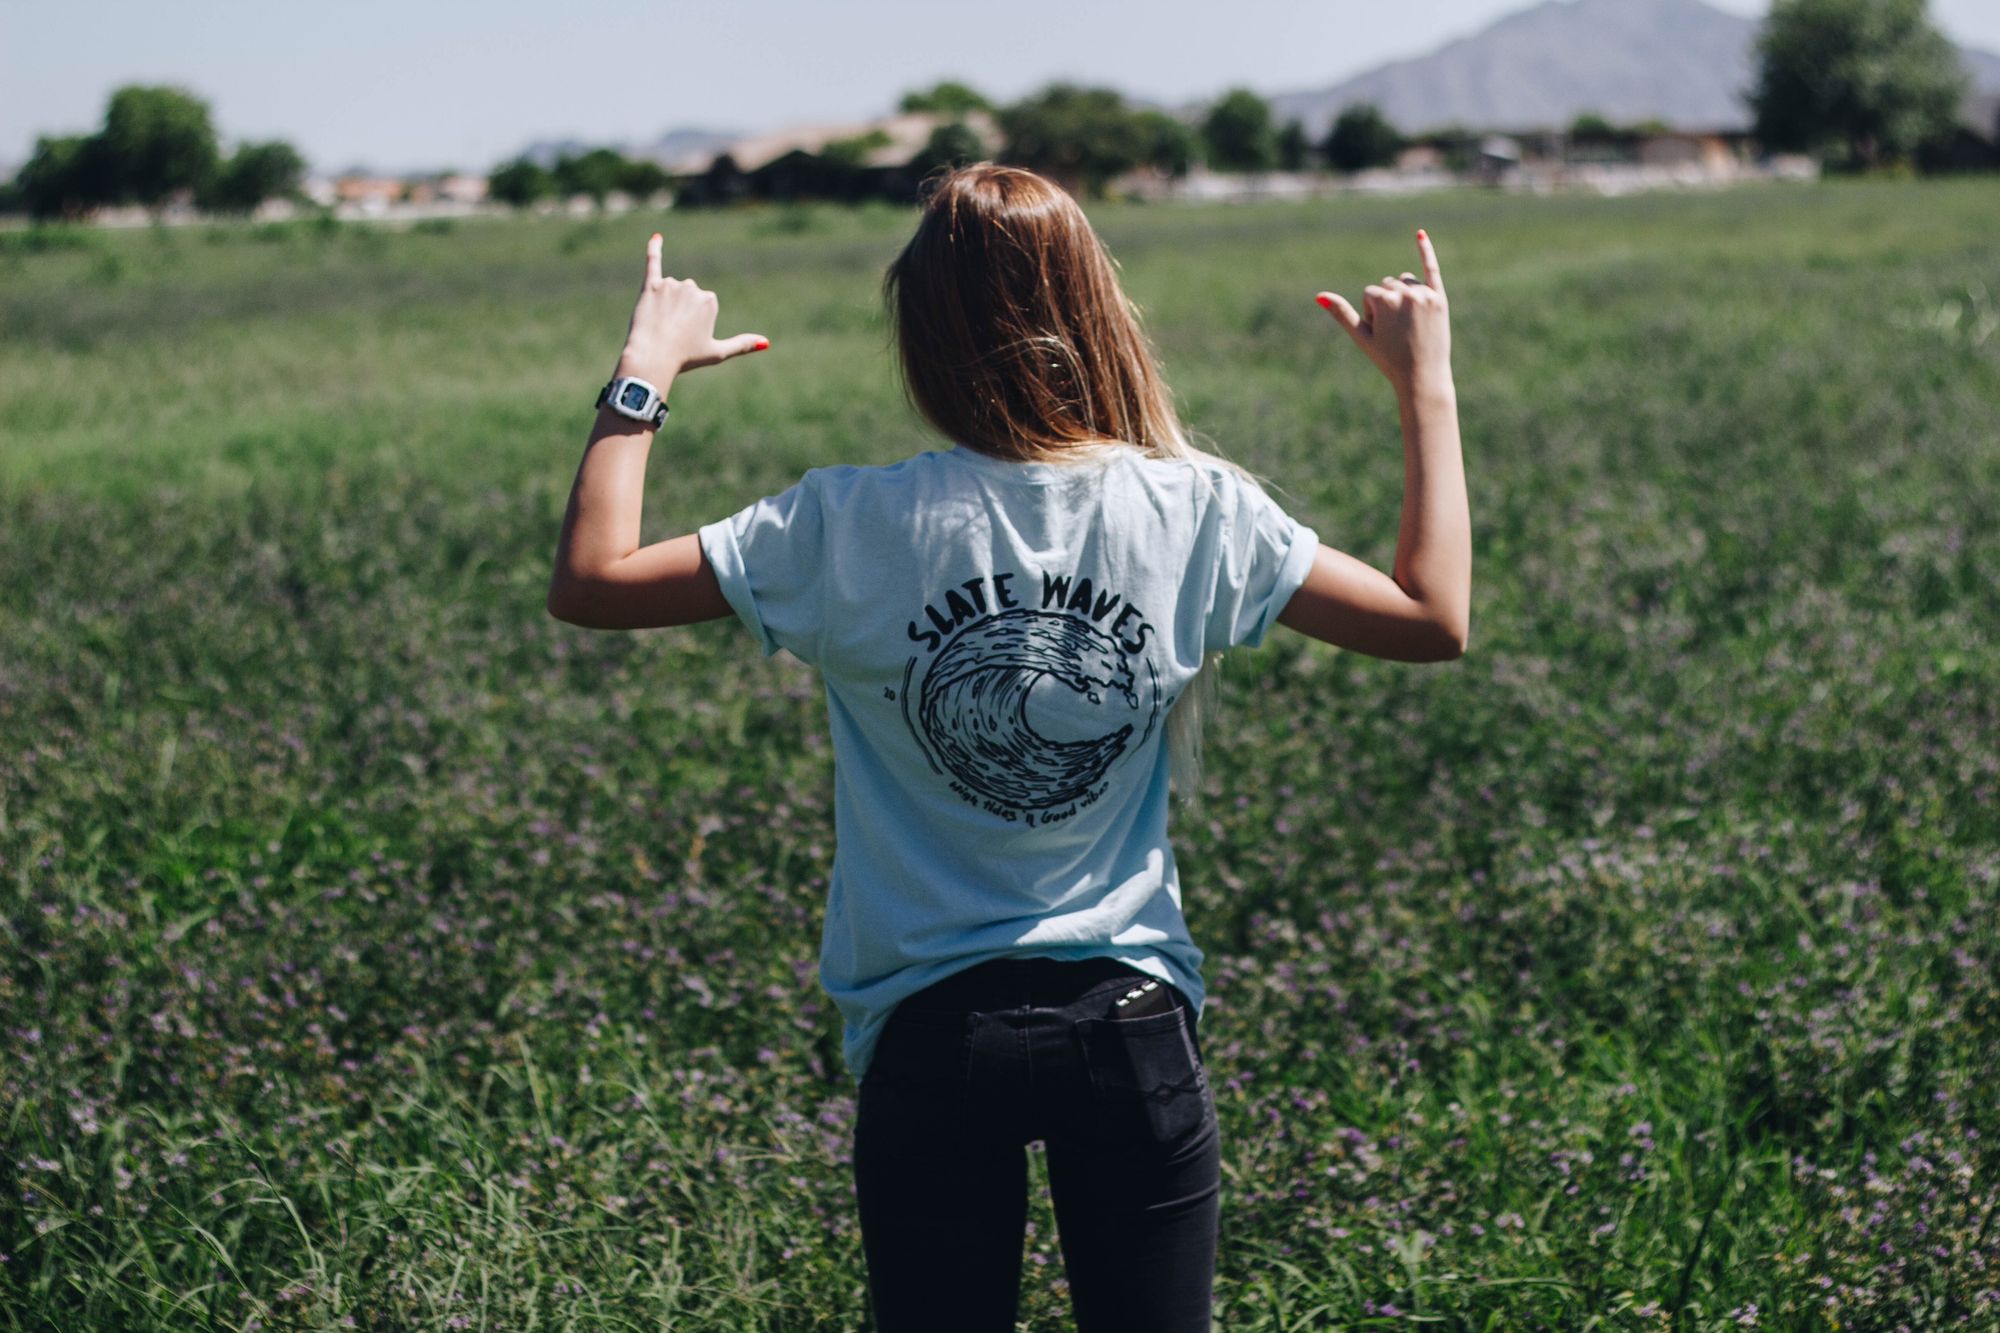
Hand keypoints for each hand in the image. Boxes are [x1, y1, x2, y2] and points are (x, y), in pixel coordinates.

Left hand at [614, 232, 769, 388]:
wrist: (653, 357)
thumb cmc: (686, 357)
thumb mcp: (717, 353)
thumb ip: (742, 345)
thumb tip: (767, 343)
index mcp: (710, 300)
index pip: (702, 307)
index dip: (694, 324)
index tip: (687, 337)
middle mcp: (693, 287)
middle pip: (687, 297)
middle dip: (680, 313)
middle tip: (672, 333)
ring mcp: (671, 285)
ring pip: (670, 291)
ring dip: (665, 306)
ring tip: (660, 325)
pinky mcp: (651, 285)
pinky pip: (653, 262)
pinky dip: (654, 249)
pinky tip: (657, 237)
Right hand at [1315, 229, 1450, 395]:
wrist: (1423, 376)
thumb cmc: (1389, 359)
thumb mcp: (1362, 336)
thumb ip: (1341, 313)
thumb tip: (1319, 295)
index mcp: (1385, 301)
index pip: (1370, 293)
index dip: (1372, 315)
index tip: (1383, 335)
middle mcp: (1406, 294)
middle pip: (1387, 284)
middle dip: (1387, 305)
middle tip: (1398, 333)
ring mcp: (1425, 295)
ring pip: (1405, 281)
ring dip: (1403, 296)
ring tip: (1410, 323)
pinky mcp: (1440, 298)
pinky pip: (1431, 270)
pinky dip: (1426, 251)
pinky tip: (1420, 234)